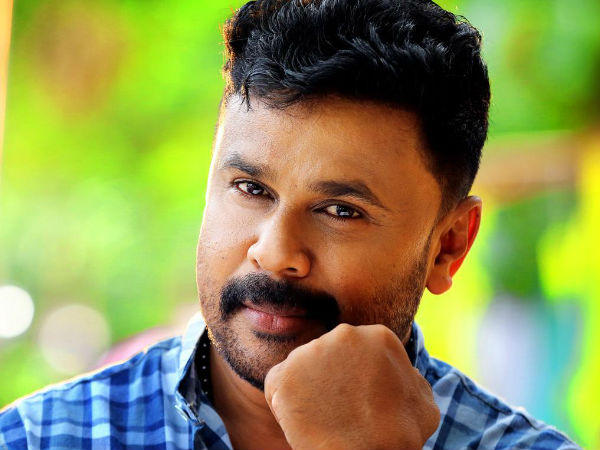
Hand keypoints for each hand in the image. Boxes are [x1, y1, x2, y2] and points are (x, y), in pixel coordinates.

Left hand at [264, 324, 439, 449]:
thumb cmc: (400, 434)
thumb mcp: (422, 401)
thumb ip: (409, 377)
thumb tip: (403, 371)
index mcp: (377, 335)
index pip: (358, 352)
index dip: (357, 378)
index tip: (361, 398)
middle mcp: (342, 334)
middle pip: (329, 355)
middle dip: (331, 378)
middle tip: (341, 408)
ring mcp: (309, 353)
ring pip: (303, 369)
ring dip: (309, 390)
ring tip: (323, 417)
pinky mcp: (282, 376)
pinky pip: (278, 387)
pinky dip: (285, 404)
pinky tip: (303, 421)